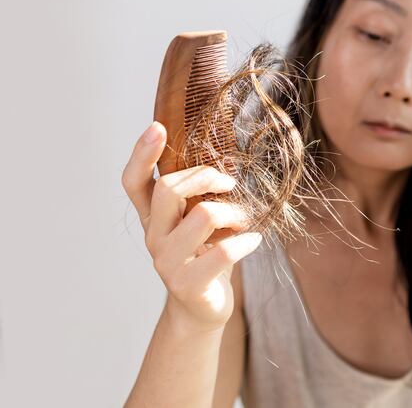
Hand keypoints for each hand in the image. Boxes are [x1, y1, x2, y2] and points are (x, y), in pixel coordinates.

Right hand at [121, 121, 262, 332]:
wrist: (201, 309)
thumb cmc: (205, 255)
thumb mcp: (197, 222)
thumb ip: (198, 196)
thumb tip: (222, 161)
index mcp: (152, 217)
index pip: (134, 182)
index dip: (141, 154)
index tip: (158, 126)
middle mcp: (153, 236)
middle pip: (169, 189)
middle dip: (206, 177)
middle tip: (229, 184)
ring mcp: (167, 262)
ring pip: (203, 215)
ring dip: (233, 211)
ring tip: (244, 220)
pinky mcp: (188, 284)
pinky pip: (223, 252)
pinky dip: (246, 241)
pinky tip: (254, 240)